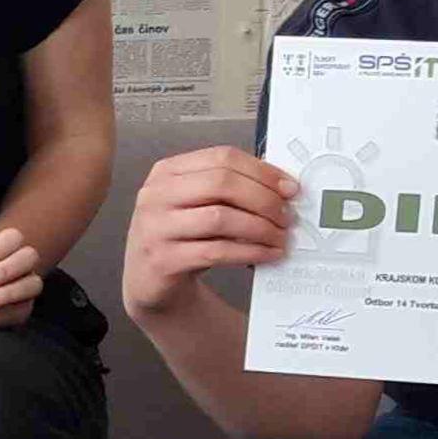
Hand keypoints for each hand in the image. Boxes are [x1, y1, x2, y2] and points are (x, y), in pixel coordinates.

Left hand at [0, 220, 45, 326]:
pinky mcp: (25, 307)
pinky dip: (0, 316)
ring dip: (3, 295)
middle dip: (0, 273)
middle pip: (27, 258)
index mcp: (11, 243)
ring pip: (31, 285)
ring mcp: (29, 283)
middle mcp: (25, 261)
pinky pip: (21, 311)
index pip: (12, 238)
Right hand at [122, 146, 299, 319]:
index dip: (262, 171)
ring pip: (221, 218)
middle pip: (222, 183)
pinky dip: (249, 252)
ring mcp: (156, 228)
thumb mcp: (195, 204)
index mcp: (167, 172)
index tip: (289, 187)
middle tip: (287, 215)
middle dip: (264, 199)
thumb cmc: (179, 237)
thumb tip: (280, 185)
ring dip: (260, 228)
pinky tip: (267, 254)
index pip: (222, 158)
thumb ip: (228, 189)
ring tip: (280, 237)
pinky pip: (217, 251)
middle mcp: (156, 195)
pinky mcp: (163, 260)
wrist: (148, 280)